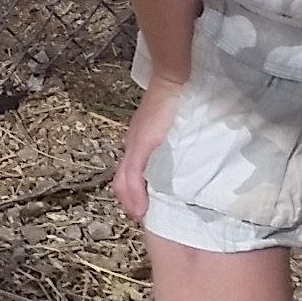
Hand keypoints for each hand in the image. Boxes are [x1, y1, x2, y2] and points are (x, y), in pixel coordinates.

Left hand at [111, 74, 182, 221]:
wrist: (174, 82)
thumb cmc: (176, 102)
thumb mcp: (171, 130)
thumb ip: (172, 147)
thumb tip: (179, 167)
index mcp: (138, 143)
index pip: (127, 174)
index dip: (133, 195)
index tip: (146, 210)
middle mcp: (132, 146)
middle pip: (121, 182)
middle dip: (131, 203)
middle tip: (146, 218)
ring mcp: (135, 145)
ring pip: (123, 181)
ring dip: (131, 202)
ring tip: (144, 217)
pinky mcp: (142, 144)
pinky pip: (134, 174)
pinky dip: (135, 193)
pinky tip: (142, 208)